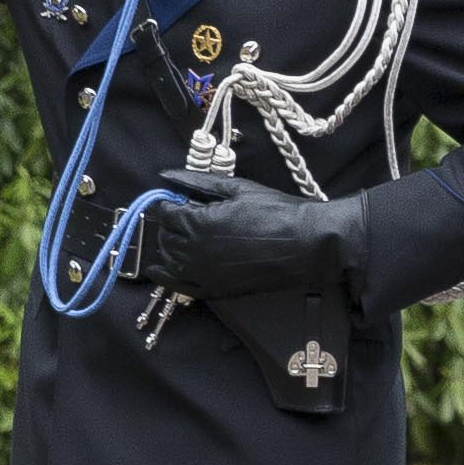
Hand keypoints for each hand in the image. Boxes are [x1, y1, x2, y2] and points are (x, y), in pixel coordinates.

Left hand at [134, 163, 362, 299]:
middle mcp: (194, 251)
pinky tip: (159, 269)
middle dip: (169, 224)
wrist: (305, 244)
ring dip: (170, 246)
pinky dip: (165, 277)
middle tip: (182, 215)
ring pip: (169, 260)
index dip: (166, 204)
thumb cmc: (275, 212)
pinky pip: (178, 287)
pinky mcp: (215, 290)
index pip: (165, 213)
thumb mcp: (236, 188)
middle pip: (165, 237)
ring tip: (182, 235)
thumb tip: (166, 175)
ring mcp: (203, 274)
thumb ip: (197, 182)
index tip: (172, 200)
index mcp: (198, 223)